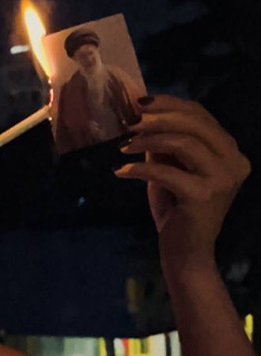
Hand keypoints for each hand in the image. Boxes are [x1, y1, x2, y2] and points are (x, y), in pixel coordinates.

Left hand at [114, 95, 251, 270]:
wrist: (186, 251)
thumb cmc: (177, 209)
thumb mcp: (170, 168)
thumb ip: (164, 143)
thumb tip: (140, 115)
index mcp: (229, 150)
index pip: (200, 115)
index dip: (168, 104)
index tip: (137, 104)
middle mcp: (234, 160)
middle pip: (194, 123)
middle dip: (157, 118)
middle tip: (128, 122)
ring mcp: (223, 178)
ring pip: (183, 142)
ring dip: (147, 141)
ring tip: (123, 146)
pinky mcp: (204, 195)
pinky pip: (167, 172)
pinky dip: (140, 169)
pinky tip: (121, 171)